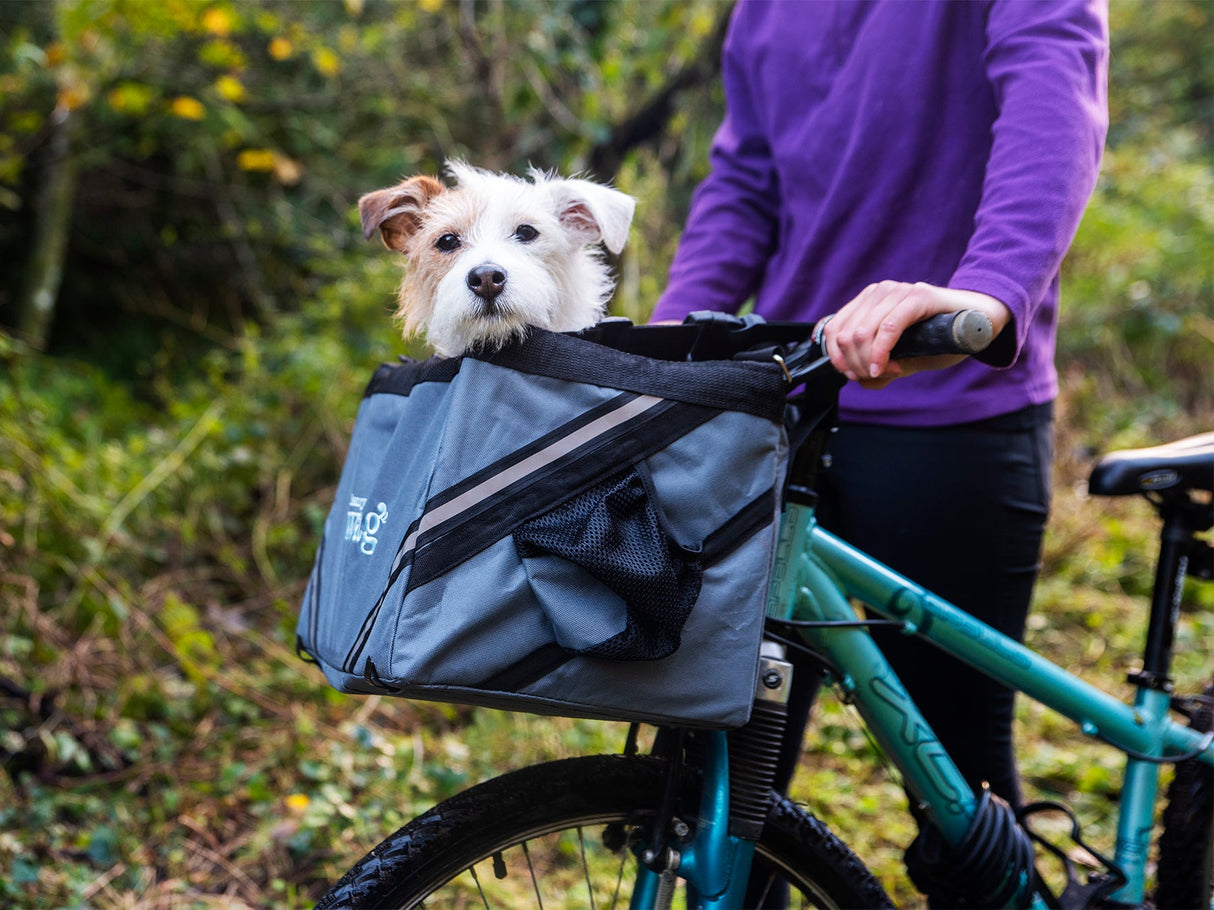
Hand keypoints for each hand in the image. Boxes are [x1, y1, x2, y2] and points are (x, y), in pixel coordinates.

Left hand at [819, 282, 1010, 388]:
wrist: (979, 323)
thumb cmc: (939, 338)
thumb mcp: (901, 357)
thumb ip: (877, 367)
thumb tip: (857, 379)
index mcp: (867, 302)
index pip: (833, 330)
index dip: (838, 359)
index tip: (856, 375)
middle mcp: (879, 292)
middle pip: (846, 335)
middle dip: (856, 365)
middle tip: (879, 375)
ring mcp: (898, 291)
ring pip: (863, 333)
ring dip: (871, 362)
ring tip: (892, 371)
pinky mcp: (918, 297)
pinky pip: (889, 328)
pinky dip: (883, 353)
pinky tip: (893, 368)